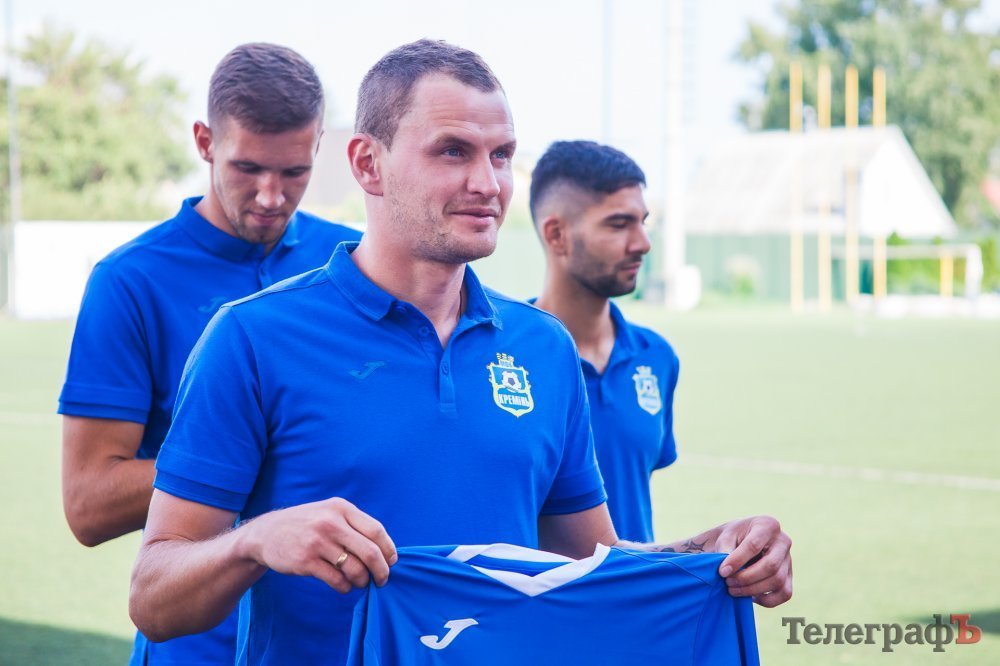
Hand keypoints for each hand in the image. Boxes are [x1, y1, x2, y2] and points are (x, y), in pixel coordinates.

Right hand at [245, 497, 396, 593]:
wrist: (266, 534)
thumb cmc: (305, 525)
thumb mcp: (328, 512)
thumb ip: (353, 525)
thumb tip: (384, 550)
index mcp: (341, 508)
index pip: (376, 530)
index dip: (388, 549)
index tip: (391, 562)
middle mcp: (330, 523)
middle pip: (370, 552)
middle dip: (381, 571)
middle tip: (382, 580)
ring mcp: (317, 542)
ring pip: (355, 569)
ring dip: (362, 581)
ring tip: (360, 582)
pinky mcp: (306, 561)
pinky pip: (337, 580)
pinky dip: (345, 587)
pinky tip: (344, 586)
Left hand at [714, 516, 791, 607]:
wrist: (741, 540)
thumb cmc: (734, 537)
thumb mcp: (726, 537)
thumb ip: (725, 550)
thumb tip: (727, 570)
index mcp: (767, 525)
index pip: (754, 545)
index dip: (737, 561)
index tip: (722, 572)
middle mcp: (783, 541)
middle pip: (770, 566)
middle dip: (746, 578)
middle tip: (728, 582)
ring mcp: (789, 559)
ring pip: (777, 581)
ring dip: (753, 590)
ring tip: (733, 589)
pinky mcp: (789, 576)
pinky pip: (784, 593)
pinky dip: (767, 600)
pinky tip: (750, 596)